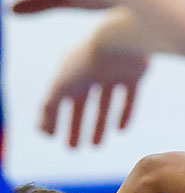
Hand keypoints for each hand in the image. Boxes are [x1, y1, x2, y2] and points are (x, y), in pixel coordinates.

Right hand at [40, 31, 149, 146]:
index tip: (52, 138)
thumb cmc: (87, 64)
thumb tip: (41, 131)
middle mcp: (90, 69)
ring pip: (104, 103)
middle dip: (75, 126)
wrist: (119, 43)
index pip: (60, 97)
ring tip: (95, 146)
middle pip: (81, 103)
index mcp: (71, 69)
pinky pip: (129, 98)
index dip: (55, 117)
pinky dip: (125, 114)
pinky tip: (121, 131)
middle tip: (72, 149)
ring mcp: (113, 71)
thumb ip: (49, 108)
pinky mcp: (134, 73)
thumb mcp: (63, 87)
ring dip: (99, 125)